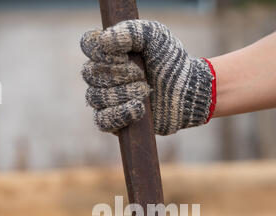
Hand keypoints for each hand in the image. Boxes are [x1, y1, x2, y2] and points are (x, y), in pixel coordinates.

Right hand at [81, 20, 214, 135]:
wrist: (187, 92)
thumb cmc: (171, 62)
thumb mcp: (155, 36)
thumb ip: (130, 31)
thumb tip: (103, 41)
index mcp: (110, 52)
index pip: (88, 45)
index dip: (100, 51)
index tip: (123, 55)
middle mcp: (104, 76)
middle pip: (90, 74)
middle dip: (117, 74)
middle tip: (142, 74)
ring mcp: (108, 100)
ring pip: (95, 97)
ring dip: (121, 94)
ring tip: (145, 91)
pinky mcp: (116, 123)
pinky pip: (102, 121)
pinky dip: (119, 114)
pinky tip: (139, 109)